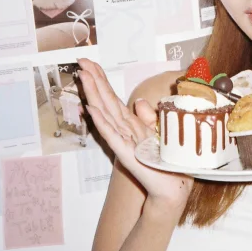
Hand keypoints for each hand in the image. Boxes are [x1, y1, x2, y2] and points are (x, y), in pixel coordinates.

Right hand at [77, 58, 193, 209]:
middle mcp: (123, 130)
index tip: (90, 64)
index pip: (112, 98)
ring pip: (105, 114)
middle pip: (105, 101)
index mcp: (130, 124)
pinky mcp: (127, 154)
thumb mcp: (158, 134)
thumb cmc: (163, 163)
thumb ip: (147, 118)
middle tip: (81, 62)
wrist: (170, 188)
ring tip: (84, 77)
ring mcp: (123, 141)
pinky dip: (102, 123)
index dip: (101, 80)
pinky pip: (112, 135)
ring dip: (94, 95)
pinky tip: (92, 110)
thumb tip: (139, 102)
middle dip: (94, 81)